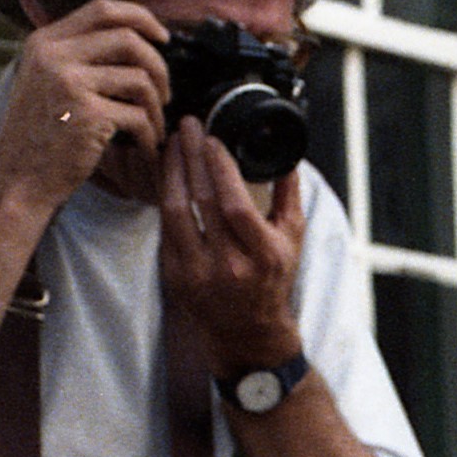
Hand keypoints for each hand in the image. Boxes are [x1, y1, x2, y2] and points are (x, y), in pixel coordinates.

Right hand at [0, 0, 167, 210]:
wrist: (20, 176)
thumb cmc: (44, 132)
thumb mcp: (48, 80)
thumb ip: (79, 56)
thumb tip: (135, 38)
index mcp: (45, 41)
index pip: (103, 9)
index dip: (141, 18)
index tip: (163, 38)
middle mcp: (54, 55)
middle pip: (130, 40)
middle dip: (160, 67)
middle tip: (165, 95)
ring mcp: (69, 82)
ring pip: (141, 79)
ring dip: (157, 107)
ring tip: (153, 126)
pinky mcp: (87, 113)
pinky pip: (140, 116)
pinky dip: (151, 136)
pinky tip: (145, 148)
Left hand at [158, 117, 304, 370]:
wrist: (247, 329)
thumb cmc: (272, 279)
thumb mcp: (292, 241)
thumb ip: (289, 198)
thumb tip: (287, 156)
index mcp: (264, 256)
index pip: (235, 206)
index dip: (220, 169)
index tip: (212, 140)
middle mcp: (230, 266)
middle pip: (202, 201)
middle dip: (192, 157)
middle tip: (186, 126)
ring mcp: (198, 272)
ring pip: (174, 211)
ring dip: (171, 171)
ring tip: (172, 143)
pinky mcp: (174, 274)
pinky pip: (164, 226)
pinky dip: (164, 195)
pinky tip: (166, 173)